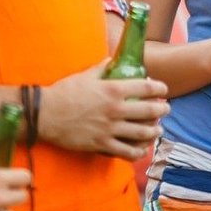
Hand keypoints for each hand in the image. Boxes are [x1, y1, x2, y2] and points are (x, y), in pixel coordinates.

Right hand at [42, 62, 170, 158]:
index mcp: (113, 90)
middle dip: (162, 110)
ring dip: (154, 131)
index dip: (159, 89)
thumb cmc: (64, 92)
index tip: (164, 90)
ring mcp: (110, 129)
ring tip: (158, 129)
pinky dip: (138, 151)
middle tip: (166, 109)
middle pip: (149, 111)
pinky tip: (141, 149)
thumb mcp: (85, 76)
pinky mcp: (102, 144)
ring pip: (142, 133)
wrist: (44, 115)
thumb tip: (112, 59)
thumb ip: (102, 68)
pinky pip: (126, 151)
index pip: (146, 88)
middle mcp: (115, 110)